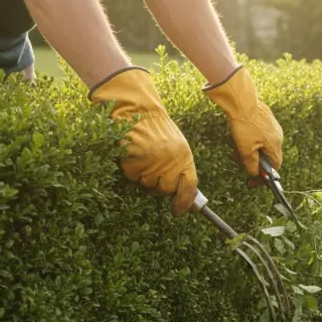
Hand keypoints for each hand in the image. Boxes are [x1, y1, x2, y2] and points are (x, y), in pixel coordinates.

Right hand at [88, 67, 197, 215]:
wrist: (136, 110)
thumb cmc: (156, 128)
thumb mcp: (176, 145)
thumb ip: (181, 166)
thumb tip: (184, 194)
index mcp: (184, 156)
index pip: (189, 186)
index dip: (185, 202)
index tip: (179, 212)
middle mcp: (170, 162)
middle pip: (166, 190)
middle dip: (160, 186)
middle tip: (154, 170)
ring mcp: (151, 164)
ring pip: (148, 185)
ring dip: (145, 177)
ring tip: (144, 157)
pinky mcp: (134, 163)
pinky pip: (134, 177)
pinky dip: (132, 170)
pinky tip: (134, 155)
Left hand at [204, 65, 282, 177]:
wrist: (241, 100)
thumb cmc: (244, 124)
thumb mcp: (245, 149)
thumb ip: (251, 164)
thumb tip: (255, 174)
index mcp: (275, 145)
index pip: (274, 167)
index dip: (264, 176)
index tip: (253, 180)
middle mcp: (278, 136)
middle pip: (267, 156)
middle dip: (252, 159)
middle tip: (239, 158)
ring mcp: (273, 127)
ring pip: (262, 145)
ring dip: (250, 148)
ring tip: (236, 144)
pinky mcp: (267, 119)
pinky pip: (260, 134)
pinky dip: (251, 138)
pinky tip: (240, 132)